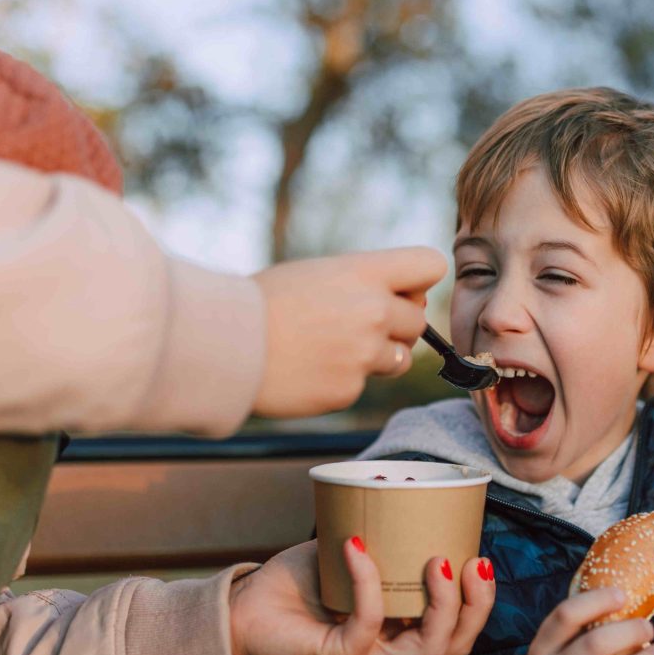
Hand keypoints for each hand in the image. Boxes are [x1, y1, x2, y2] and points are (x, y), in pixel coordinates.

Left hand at [228, 539, 494, 654]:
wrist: (245, 606)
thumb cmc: (299, 579)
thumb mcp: (351, 549)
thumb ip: (377, 526)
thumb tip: (400, 477)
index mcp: (403, 627)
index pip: (458, 629)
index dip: (479, 601)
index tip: (481, 558)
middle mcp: (391, 648)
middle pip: (453, 644)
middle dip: (475, 606)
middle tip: (472, 562)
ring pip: (426, 648)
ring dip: (441, 603)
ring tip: (438, 561)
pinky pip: (367, 621)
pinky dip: (368, 580)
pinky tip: (357, 545)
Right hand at [251, 247, 446, 416]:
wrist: (223, 344)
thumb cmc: (267, 303)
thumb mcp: (318, 272)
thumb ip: (366, 282)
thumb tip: (412, 301)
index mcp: (364, 272)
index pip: (430, 265)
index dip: (419, 281)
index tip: (400, 290)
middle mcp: (372, 310)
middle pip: (419, 320)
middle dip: (395, 325)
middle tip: (353, 325)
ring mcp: (363, 353)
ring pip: (402, 358)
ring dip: (379, 356)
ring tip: (334, 347)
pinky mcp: (349, 389)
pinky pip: (364, 384)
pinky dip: (344, 379)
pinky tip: (311, 368)